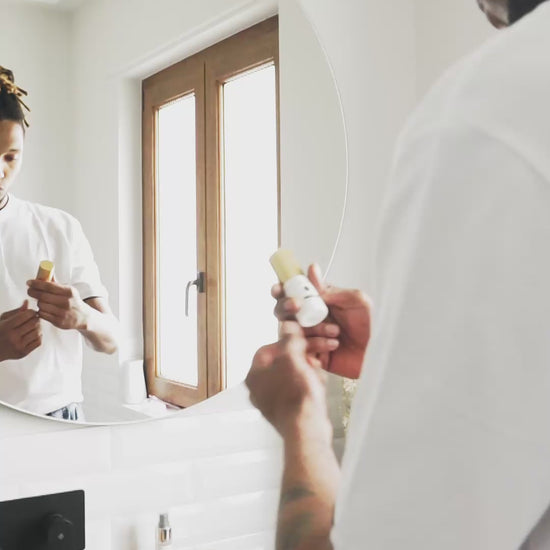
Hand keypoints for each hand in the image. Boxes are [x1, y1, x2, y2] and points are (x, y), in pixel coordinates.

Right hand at [0, 300, 41, 360]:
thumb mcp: (3, 319)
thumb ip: (16, 311)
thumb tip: (27, 302)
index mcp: (6, 326)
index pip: (27, 315)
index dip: (31, 312)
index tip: (30, 312)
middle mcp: (12, 337)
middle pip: (34, 323)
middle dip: (36, 319)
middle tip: (34, 318)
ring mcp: (18, 346)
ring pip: (38, 332)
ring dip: (38, 328)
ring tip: (33, 326)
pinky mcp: (23, 353)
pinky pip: (38, 342)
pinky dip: (38, 336)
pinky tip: (32, 335)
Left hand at [27, 279, 87, 330]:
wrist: (83, 317)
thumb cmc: (73, 301)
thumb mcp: (69, 291)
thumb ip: (56, 284)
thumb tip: (45, 273)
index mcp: (69, 292)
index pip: (49, 286)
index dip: (37, 283)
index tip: (29, 282)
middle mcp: (66, 302)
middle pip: (43, 296)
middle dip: (33, 292)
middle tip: (29, 290)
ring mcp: (62, 312)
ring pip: (41, 305)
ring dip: (38, 302)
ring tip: (41, 301)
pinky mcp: (58, 321)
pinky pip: (42, 314)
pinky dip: (40, 311)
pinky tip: (44, 309)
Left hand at [246, 321, 331, 441]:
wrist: (307, 429)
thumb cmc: (296, 396)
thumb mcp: (292, 358)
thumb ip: (289, 339)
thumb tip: (286, 325)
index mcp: (254, 375)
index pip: (268, 349)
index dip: (287, 342)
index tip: (301, 340)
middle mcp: (259, 389)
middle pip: (282, 362)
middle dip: (301, 358)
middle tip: (312, 358)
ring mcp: (273, 402)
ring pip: (293, 376)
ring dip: (308, 371)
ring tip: (316, 374)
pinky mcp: (288, 411)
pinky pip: (299, 390)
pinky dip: (309, 385)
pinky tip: (318, 386)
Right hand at [273, 264, 371, 378]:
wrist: (381, 352)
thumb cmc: (373, 325)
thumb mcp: (357, 301)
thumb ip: (331, 289)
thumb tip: (311, 270)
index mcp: (320, 302)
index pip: (294, 293)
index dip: (282, 289)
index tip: (279, 288)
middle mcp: (311, 319)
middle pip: (284, 312)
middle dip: (286, 308)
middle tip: (296, 308)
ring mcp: (310, 338)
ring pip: (292, 330)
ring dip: (312, 328)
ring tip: (335, 331)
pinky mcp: (313, 356)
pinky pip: (302, 350)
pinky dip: (317, 345)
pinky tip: (334, 345)